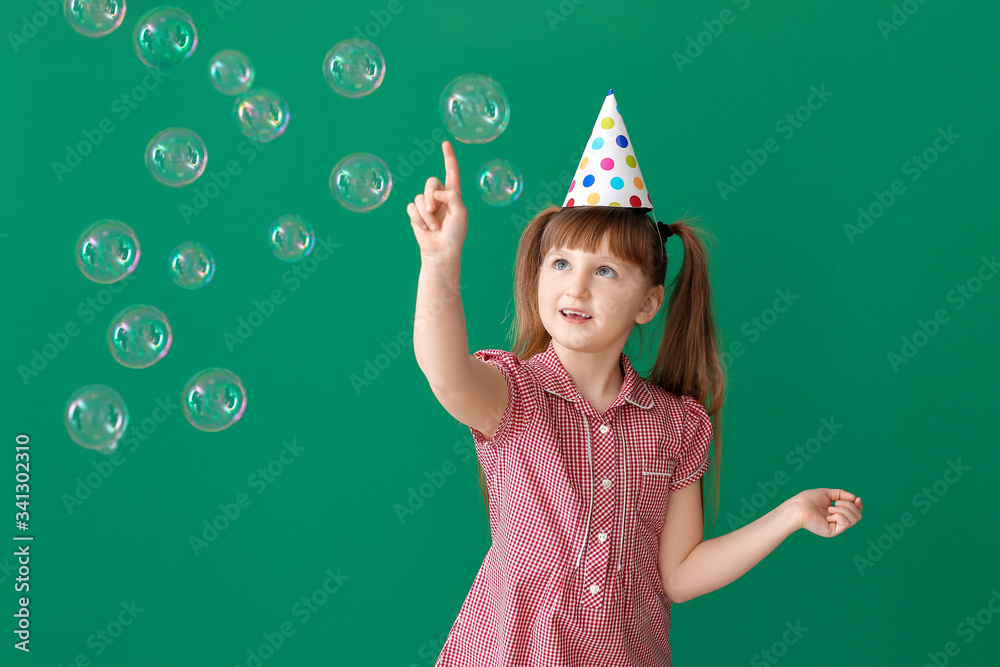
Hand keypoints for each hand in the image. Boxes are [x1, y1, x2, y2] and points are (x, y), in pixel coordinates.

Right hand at [406, 140, 467, 260]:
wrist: (441, 251)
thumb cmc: (454, 234)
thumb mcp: (460, 214)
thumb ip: (452, 197)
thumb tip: (436, 192)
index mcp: (454, 194)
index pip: (451, 172)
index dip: (449, 157)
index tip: (446, 143)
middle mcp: (439, 196)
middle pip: (431, 182)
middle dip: (430, 196)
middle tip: (434, 210)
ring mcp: (427, 205)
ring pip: (420, 197)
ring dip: (426, 214)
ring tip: (434, 227)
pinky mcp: (416, 213)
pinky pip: (412, 207)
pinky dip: (418, 218)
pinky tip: (425, 228)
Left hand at [788, 488, 862, 537]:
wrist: (798, 507)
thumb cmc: (808, 499)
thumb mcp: (827, 493)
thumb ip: (841, 494)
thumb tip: (855, 498)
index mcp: (836, 512)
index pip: (855, 512)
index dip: (859, 505)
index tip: (857, 498)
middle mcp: (837, 521)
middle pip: (858, 515)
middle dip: (850, 505)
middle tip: (837, 503)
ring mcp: (836, 527)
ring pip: (854, 519)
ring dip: (844, 509)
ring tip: (830, 508)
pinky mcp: (833, 532)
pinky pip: (845, 523)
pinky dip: (839, 515)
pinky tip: (828, 514)